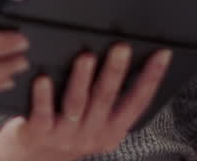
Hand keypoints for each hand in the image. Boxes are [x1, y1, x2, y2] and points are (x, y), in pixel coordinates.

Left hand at [0, 44, 171, 160]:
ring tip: (86, 56)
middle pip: (107, 98)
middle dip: (116, 71)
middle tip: (121, 47)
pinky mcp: (40, 133)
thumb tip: (124, 57)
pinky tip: (43, 78)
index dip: (152, 78)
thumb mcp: (98, 122)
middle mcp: (94, 133)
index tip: (162, 54)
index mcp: (113, 129)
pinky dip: (44, 95)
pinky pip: (44, 112)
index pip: (138, 101)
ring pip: (78, 103)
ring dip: (82, 78)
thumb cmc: (69, 131)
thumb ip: (109, 100)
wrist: (34, 159)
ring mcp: (67, 135)